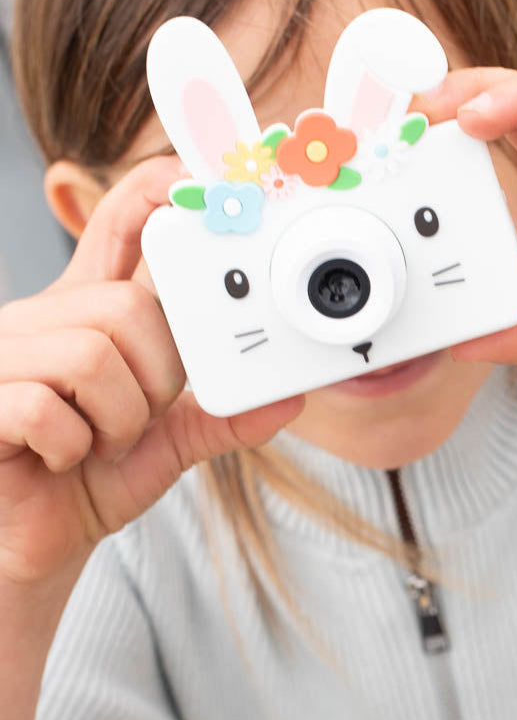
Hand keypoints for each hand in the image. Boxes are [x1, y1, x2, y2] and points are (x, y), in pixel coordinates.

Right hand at [0, 159, 303, 585]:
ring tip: (97, 442)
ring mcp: (3, 354)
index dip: (151, 193)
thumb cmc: (85, 480)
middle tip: (135, 417)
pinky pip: (47, 406)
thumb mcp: (163, 444)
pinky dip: (71, 445)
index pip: (119, 229)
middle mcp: (44, 320)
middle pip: (127, 306)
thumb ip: (217, 418)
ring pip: (94, 354)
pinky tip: (56, 457)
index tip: (190, 173)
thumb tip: (285, 399)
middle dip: (154, 376)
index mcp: (88, 315)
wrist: (22, 546)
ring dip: (118, 419)